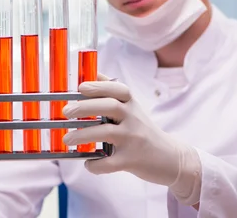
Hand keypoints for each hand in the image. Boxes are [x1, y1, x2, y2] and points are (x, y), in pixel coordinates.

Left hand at [62, 74, 201, 203]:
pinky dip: (95, 164)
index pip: (117, 89)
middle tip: (66, 111)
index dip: (99, 86)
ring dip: (83, 135)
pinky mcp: (132, 160)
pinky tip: (88, 162)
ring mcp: (134, 139)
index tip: (81, 87)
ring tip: (66, 138)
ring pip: (106, 133)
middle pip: (110, 106)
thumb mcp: (132, 107)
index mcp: (131, 104)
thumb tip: (91, 72)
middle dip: (85, 107)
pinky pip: (109, 163)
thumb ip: (112, 92)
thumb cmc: (143, 130)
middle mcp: (134, 118)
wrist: (170, 158)